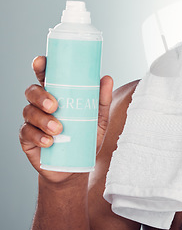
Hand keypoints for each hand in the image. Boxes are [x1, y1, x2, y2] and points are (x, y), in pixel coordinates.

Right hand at [20, 56, 112, 183]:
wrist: (76, 167)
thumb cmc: (86, 137)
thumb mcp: (98, 119)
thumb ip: (102, 100)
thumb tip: (107, 78)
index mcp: (58, 94)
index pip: (46, 75)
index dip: (41, 66)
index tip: (41, 62)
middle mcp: (42, 104)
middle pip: (32, 91)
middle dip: (41, 96)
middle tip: (55, 106)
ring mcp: (32, 120)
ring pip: (28, 112)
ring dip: (43, 119)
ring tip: (58, 129)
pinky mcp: (27, 138)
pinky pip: (26, 133)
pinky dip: (38, 136)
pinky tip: (49, 142)